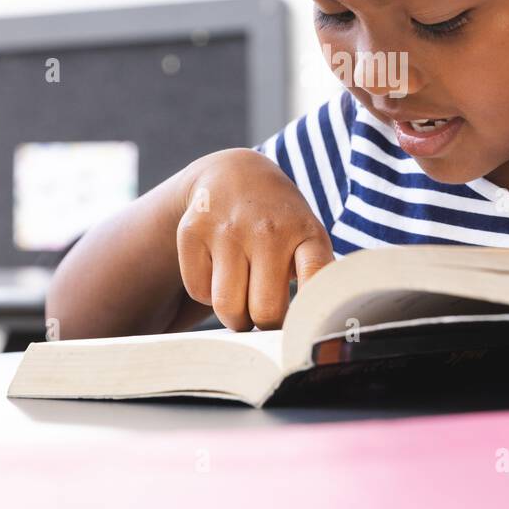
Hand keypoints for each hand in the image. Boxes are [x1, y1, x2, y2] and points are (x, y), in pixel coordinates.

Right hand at [175, 149, 333, 330]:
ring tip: (243, 298)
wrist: (236, 174)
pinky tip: (219, 270)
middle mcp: (268, 229)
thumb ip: (314, 279)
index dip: (309, 318)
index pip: (315, 283)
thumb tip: (309, 333)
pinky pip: (198, 291)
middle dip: (264, 324)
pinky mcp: (192, 230)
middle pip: (265, 312)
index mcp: (306, 233)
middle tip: (265, 313)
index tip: (303, 331)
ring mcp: (228, 228)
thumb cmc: (280, 224)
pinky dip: (207, 292)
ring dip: (235, 316)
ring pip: (227, 308)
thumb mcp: (307, 237)